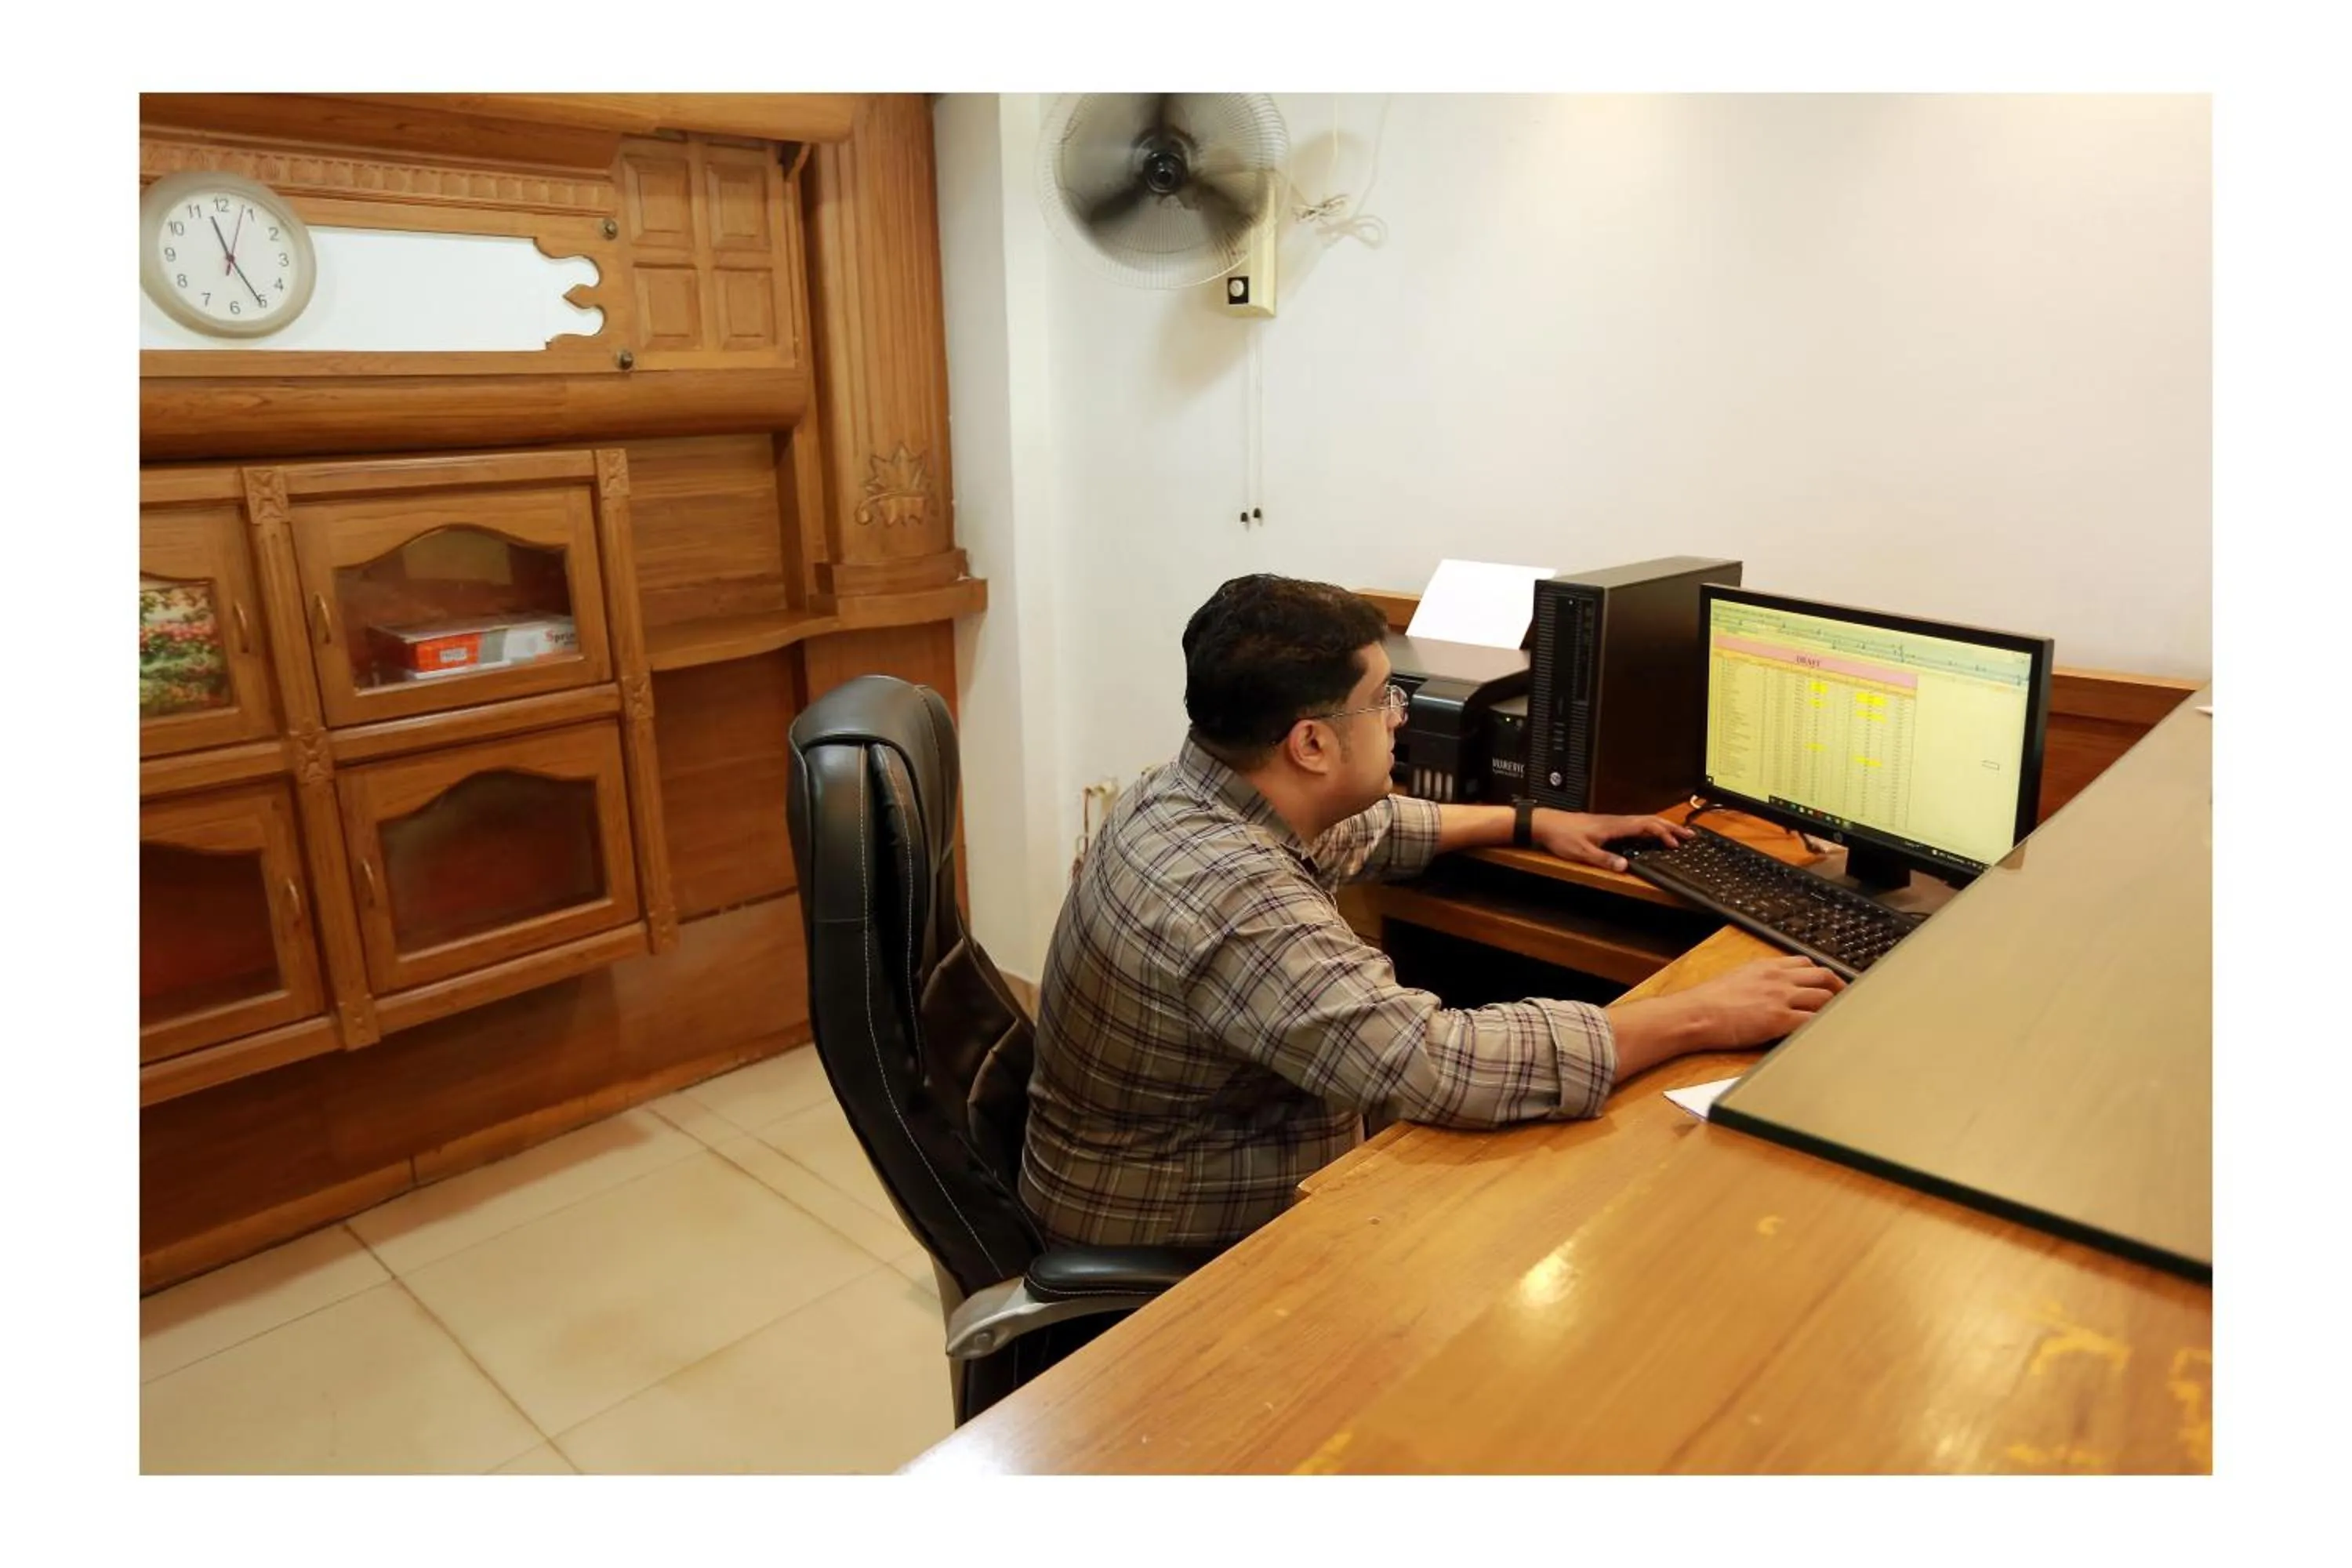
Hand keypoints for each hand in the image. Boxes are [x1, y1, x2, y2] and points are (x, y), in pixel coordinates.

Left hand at [1533, 810, 1692, 871]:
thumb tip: (1626, 867)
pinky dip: (1647, 828)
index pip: (1645, 826)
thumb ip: (1604, 860)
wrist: (1546, 824)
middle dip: (1669, 827)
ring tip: (1675, 834)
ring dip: (1660, 827)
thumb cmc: (1562, 837)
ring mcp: (1611, 822)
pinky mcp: (1606, 825)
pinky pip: (1633, 824)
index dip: (1663, 833)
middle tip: (1689, 835)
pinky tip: (1649, 834)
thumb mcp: (1582, 853)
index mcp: (1614, 826)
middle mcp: (1615, 821)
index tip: (1678, 842)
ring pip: (1642, 821)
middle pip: (1648, 821)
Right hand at [1679, 956, 1845, 1048]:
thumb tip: (1768, 990)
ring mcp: (1780, 998)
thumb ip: (1758, 980)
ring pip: (1823, 997)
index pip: (1805, 963)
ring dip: (1835, 1008)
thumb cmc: (1706, 1001)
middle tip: (1846, 1000)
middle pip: (1822, 975)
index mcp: (1766, 966)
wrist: (1694, 1013)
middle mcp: (1777, 978)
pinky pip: (1812, 1021)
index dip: (1822, 974)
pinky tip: (1827, 1033)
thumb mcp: (1735, 978)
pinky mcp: (1779, 1020)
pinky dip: (1823, 1026)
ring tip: (1841, 1018)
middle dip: (1839, 987)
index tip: (1829, 983)